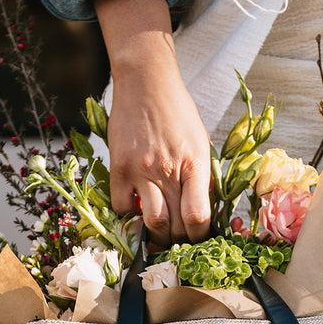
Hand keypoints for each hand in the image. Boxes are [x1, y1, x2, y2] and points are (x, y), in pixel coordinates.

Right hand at [95, 0, 211, 245]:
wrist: (146, 83)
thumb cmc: (178, 112)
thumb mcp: (201, 143)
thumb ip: (203, 179)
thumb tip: (203, 213)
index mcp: (195, 164)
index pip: (198, 217)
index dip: (200, 235)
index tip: (198, 237)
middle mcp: (168, 170)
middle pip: (175, 225)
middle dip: (180, 240)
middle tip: (180, 240)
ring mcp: (141, 170)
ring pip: (150, 222)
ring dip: (157, 236)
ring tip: (160, 234)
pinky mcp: (118, 167)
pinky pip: (121, 208)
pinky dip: (130, 218)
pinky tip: (137, 213)